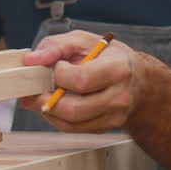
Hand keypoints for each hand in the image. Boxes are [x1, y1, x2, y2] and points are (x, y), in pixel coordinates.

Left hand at [18, 31, 145, 132]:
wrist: (137, 81)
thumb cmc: (109, 57)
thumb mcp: (84, 40)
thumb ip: (56, 46)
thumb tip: (32, 60)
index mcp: (118, 69)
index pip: (82, 80)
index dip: (61, 74)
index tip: (58, 65)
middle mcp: (119, 97)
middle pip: (74, 109)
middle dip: (46, 99)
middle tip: (35, 88)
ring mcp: (114, 116)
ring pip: (71, 123)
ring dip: (48, 110)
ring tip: (39, 96)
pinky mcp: (105, 128)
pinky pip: (74, 129)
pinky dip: (57, 118)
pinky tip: (54, 104)